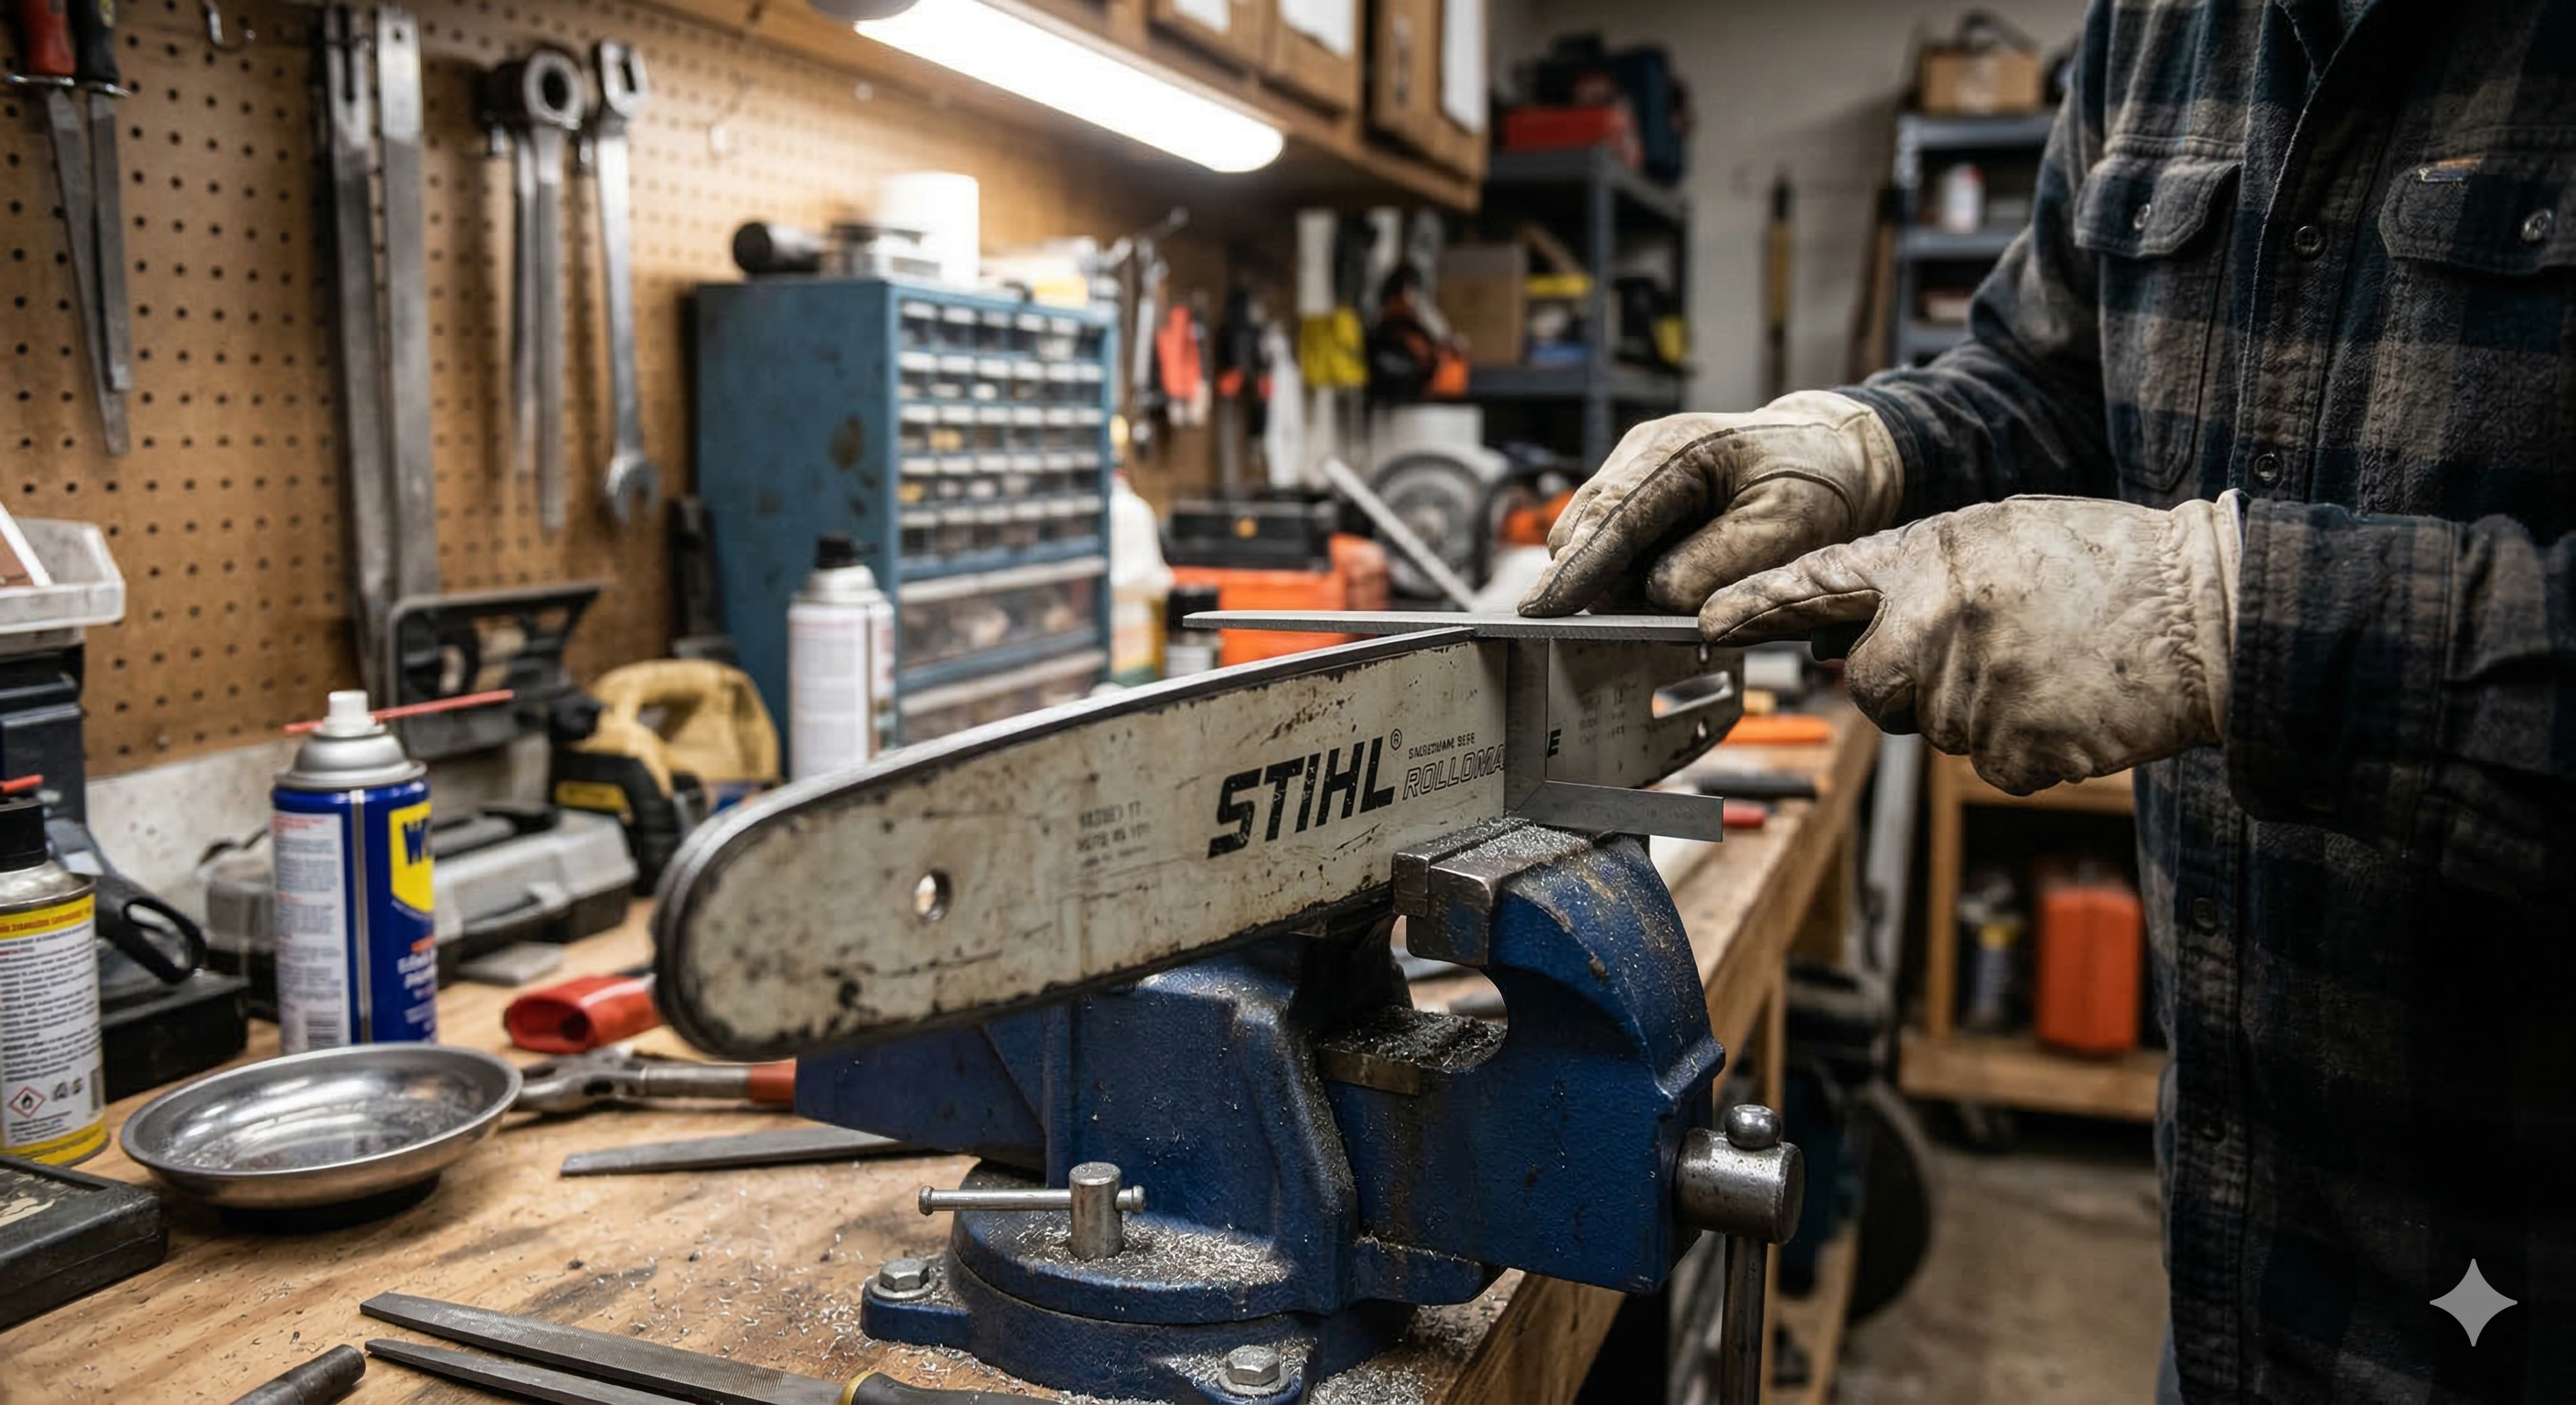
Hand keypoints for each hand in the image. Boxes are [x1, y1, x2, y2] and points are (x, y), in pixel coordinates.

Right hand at [1519, 391, 1903, 616]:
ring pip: (1592, 548)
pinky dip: (1636, 576)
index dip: (1576, 569)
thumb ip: (1717, 565)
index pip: (1613, 517)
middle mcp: (1642, 456)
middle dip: (1606, 586)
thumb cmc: (1814, 482)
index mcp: (1680, 450)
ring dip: (1625, 584)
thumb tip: (1656, 598)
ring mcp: (1633, 475)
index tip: (1541, 610)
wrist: (1829, 455)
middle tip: (1660, 618)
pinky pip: (1615, 551)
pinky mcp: (1636, 499)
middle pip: (1585, 536)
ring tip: (1691, 587)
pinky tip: (1679, 575)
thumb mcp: (1787, 527)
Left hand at [1697, 495, 2243, 793]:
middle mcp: (1935, 625)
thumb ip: (1922, 573)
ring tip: (2047, 662)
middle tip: (1988, 648)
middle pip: (1871, 686)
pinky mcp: (2014, 754)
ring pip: (1933, 728)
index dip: (1756, 605)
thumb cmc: (2106, 563)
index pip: (1817, 584)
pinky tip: (2068, 702)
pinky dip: (2024, 746)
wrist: (2209, 611)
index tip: (1706, 621)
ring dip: (1978, 708)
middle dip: (1908, 680)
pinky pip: (1989, 764)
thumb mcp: (2002, 532)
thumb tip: (1859, 624)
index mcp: (1929, 559)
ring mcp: (1973, 694)